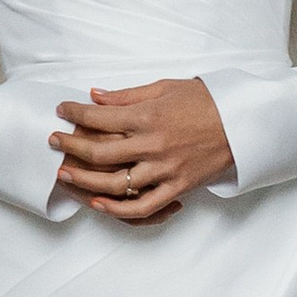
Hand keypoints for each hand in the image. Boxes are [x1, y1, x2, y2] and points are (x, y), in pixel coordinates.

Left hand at [52, 78, 233, 224]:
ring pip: (113, 182)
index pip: (99, 117)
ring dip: (83, 179)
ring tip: (64, 174)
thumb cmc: (206, 101)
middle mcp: (153, 144)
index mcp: (149, 116)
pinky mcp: (177, 187)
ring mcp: (164, 169)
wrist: (243, 123)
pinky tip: (98, 203)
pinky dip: (117, 209)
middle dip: (70, 145)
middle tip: (53, 140)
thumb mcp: (166, 87)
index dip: (74, 113)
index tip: (61, 110)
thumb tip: (94, 95)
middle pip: (99, 151)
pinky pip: (142, 207)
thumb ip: (127, 95)